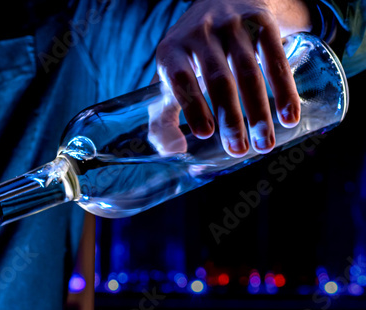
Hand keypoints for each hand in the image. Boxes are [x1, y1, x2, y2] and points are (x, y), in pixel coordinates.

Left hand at [155, 0, 312, 156]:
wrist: (222, 2)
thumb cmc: (189, 57)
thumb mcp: (167, 82)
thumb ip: (163, 120)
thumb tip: (173, 152)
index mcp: (171, 51)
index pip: (181, 79)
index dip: (193, 106)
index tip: (205, 134)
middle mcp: (200, 34)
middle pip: (218, 79)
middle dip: (230, 118)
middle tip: (240, 150)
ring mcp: (231, 25)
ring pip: (248, 71)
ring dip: (259, 111)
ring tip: (265, 144)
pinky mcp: (260, 22)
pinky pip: (274, 58)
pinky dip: (283, 89)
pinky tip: (288, 116)